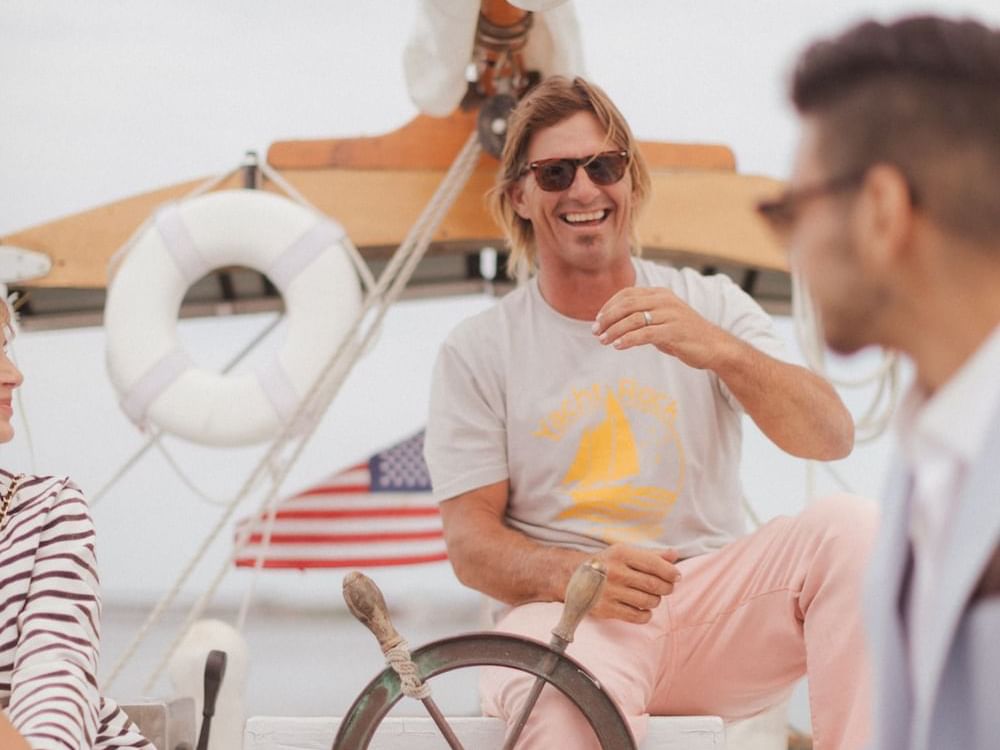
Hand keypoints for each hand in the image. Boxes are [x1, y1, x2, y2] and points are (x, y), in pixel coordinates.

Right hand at [588, 544, 680, 623]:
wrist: (572, 576)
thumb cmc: (607, 563)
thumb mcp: (625, 552)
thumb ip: (651, 555)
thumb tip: (675, 555)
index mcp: (621, 553)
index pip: (655, 564)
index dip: (670, 572)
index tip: (676, 576)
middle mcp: (615, 572)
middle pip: (654, 585)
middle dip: (666, 588)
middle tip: (666, 588)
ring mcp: (610, 592)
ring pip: (648, 601)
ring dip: (656, 601)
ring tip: (652, 597)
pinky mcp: (606, 609)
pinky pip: (637, 617)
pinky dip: (646, 614)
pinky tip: (643, 608)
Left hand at [593, 286, 732, 369]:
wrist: (714, 346)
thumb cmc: (684, 334)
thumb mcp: (662, 320)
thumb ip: (642, 317)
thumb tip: (615, 322)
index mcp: (661, 294)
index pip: (627, 294)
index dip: (609, 306)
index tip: (598, 320)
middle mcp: (665, 300)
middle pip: (627, 304)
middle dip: (607, 318)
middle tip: (595, 331)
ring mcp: (670, 315)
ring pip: (633, 319)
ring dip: (614, 331)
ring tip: (603, 341)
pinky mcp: (674, 332)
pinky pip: (645, 334)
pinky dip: (628, 340)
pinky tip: (618, 346)